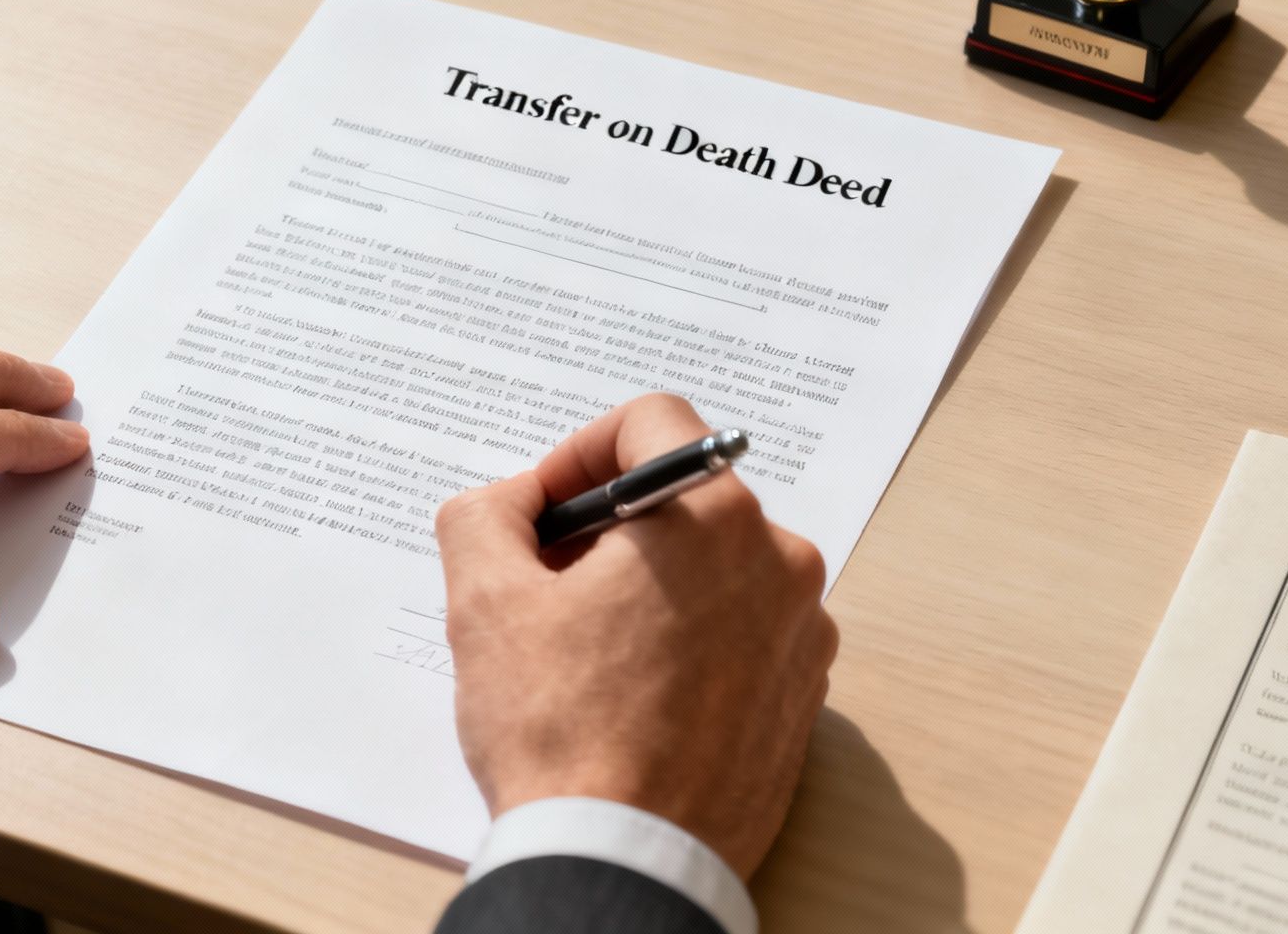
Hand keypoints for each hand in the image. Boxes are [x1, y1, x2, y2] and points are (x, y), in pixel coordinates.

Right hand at [436, 393, 837, 877]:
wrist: (626, 865)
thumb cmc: (562, 736)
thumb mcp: (485, 602)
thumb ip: (485, 514)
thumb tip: (509, 502)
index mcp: (713, 519)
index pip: (653, 422)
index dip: (580, 452)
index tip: (543, 507)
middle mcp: (779, 562)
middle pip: (684, 498)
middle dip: (608, 524)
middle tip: (546, 580)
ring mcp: (801, 634)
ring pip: (714, 565)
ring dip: (648, 582)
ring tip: (582, 646)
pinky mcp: (802, 696)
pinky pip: (741, 629)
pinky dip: (687, 636)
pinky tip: (630, 690)